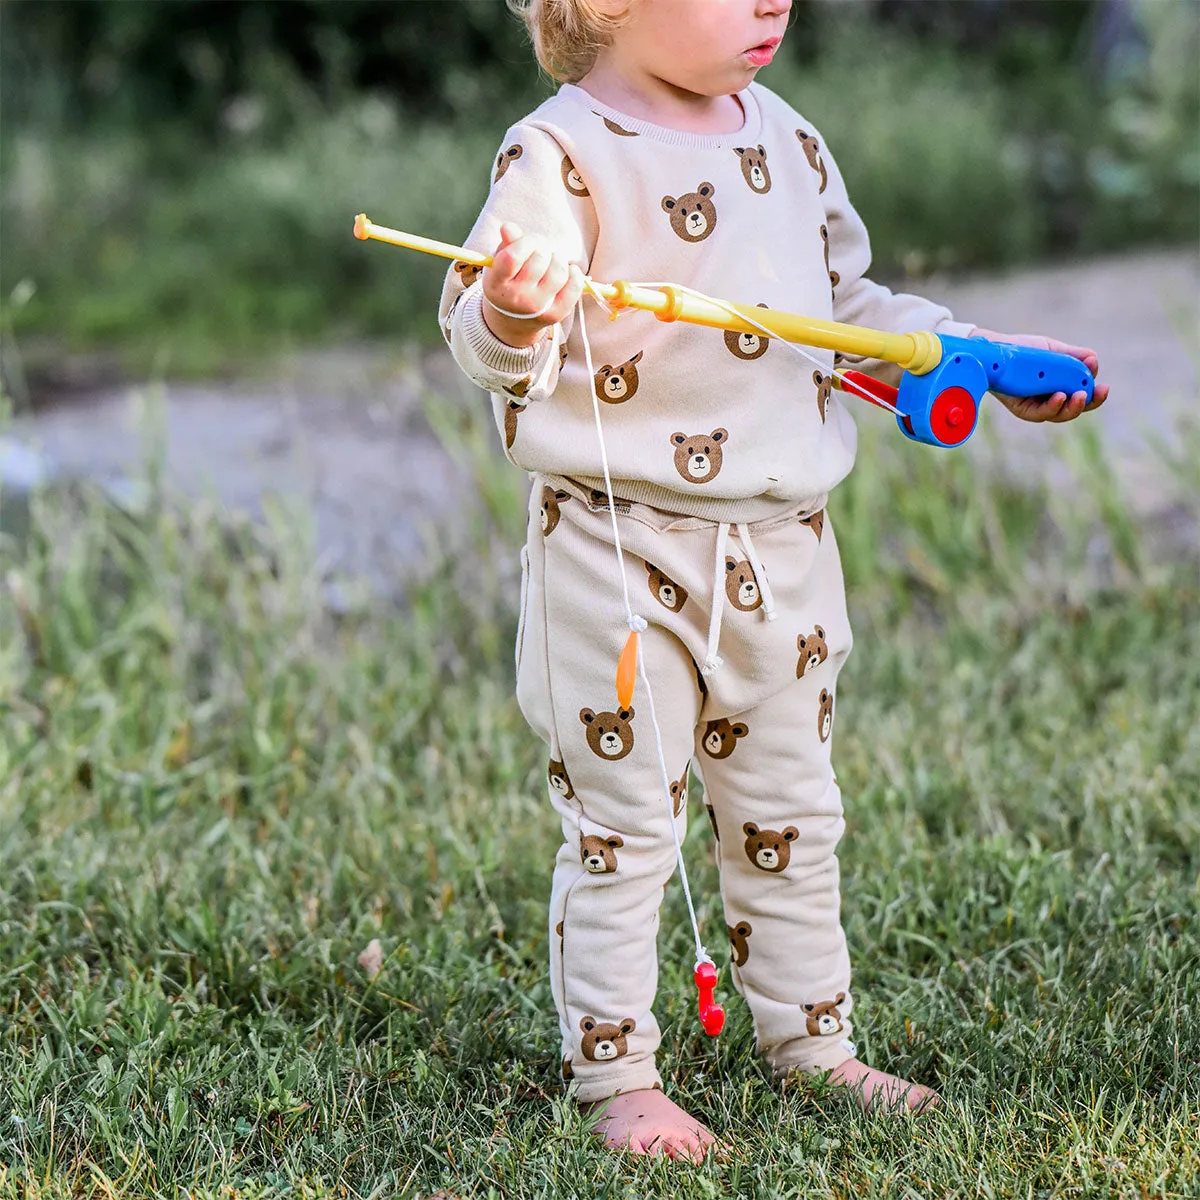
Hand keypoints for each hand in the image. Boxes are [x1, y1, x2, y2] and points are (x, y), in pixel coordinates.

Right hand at [481, 222, 585, 347]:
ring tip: (551, 260)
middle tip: (540, 251)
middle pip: (539, 260)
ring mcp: (538, 309)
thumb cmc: (508, 283)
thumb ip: (507, 244)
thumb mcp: (500, 263)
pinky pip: (573, 288)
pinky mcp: (556, 314)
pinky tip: (568, 270)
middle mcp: (517, 299)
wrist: (512, 321)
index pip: (514, 257)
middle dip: (543, 247)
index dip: (526, 241)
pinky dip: (575, 274)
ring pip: (558, 272)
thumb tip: (508, 227)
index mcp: (497, 284)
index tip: (528, 241)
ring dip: (558, 259)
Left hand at [972, 327, 1109, 422]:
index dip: (1096, 394)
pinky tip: (1059, 397)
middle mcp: (1054, 399)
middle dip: (1089, 403)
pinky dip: (1052, 407)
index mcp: (1066, 385)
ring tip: (1078, 396)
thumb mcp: (1053, 350)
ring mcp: (1039, 406)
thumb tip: (1093, 359)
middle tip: (1094, 393)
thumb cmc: (1027, 351)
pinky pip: (1040, 413)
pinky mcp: (1024, 410)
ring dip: (1072, 407)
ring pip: (1060, 414)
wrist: (997, 351)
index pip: (1086, 395)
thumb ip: (1073, 356)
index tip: (1104, 387)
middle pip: (1076, 408)